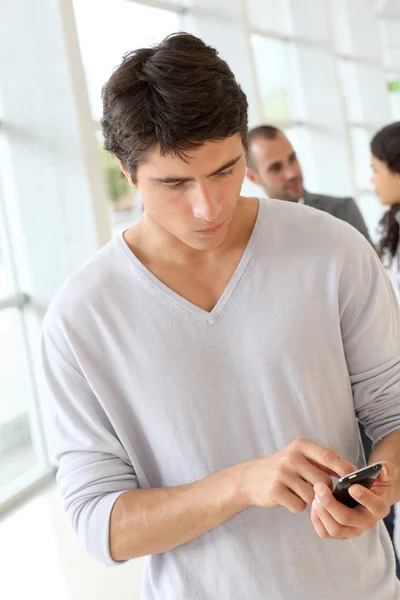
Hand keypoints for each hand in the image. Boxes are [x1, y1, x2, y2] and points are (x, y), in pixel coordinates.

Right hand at [241, 438, 355, 513]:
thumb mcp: (297, 456)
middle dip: (323, 491)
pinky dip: (296, 506)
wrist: (248, 479)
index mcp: (300, 446)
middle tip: (312, 489)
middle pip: (323, 482)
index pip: (329, 456)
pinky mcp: (275, 490)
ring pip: (312, 497)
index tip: (355, 478)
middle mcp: (291, 457)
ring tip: (295, 492)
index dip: (345, 468)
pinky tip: (287, 498)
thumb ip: (321, 461)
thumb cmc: (281, 468)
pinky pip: (299, 506)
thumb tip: (350, 471)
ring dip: (308, 500)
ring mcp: (282, 474)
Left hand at [311, 460, 396, 539]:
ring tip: (316, 495)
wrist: (368, 496)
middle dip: (330, 503)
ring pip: (334, 529)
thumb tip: (382, 468)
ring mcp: (353, 530)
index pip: (375, 506)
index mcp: (380, 507)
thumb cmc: (374, 484)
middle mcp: (367, 522)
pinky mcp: (340, 533)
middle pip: (347, 519)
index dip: (364, 497)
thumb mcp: (384, 475)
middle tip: (319, 487)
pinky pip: (325, 533)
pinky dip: (317, 520)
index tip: (352, 487)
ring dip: (322, 512)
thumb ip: (386, 470)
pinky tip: (314, 504)